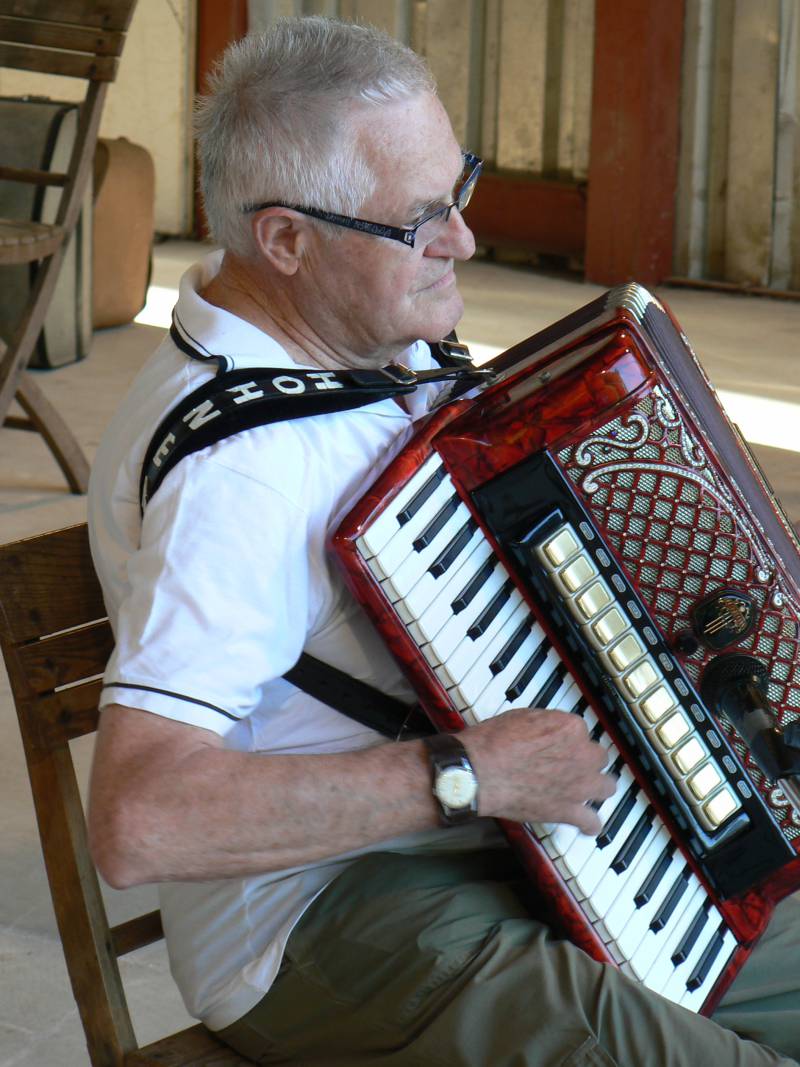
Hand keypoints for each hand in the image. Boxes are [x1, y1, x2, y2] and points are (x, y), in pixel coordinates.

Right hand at [460, 707, 616, 834]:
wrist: (480, 772)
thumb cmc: (494, 743)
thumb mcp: (522, 717)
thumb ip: (546, 724)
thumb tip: (549, 731)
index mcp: (570, 728)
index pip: (582, 732)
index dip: (569, 739)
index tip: (559, 745)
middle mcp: (582, 755)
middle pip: (599, 757)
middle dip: (586, 761)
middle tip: (570, 765)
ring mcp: (578, 785)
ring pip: (606, 786)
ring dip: (596, 787)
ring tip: (585, 789)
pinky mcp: (568, 811)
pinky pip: (592, 821)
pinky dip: (590, 824)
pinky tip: (586, 823)